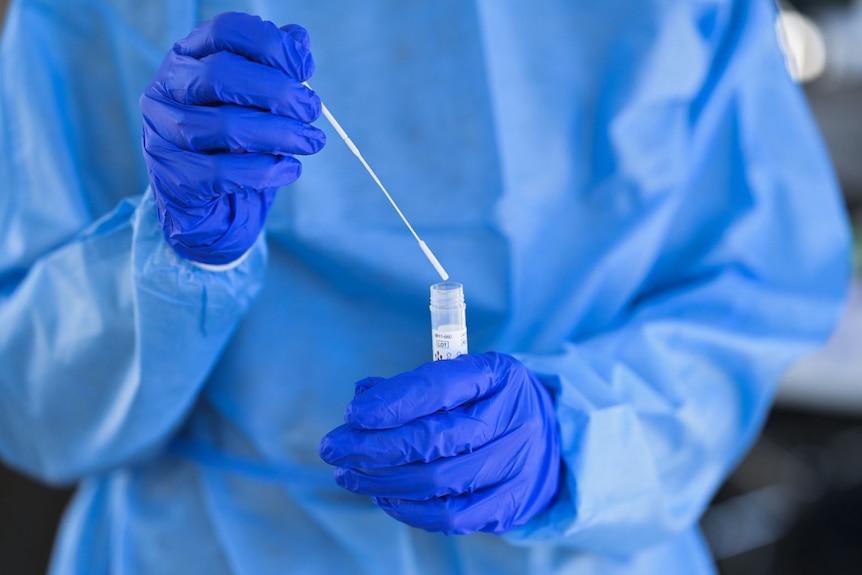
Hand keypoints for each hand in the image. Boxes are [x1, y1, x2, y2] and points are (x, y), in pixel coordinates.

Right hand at [140, 12, 324, 265]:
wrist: (214, 209)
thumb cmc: (239, 147)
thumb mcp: (259, 103)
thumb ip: (276, 69)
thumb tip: (299, 39)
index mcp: (189, 57)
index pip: (226, 32)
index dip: (271, 46)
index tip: (306, 71)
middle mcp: (167, 88)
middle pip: (222, 74)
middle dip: (278, 92)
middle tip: (312, 110)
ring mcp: (163, 132)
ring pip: (224, 125)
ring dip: (279, 134)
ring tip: (312, 142)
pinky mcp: (172, 176)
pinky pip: (222, 171)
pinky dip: (264, 170)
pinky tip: (290, 169)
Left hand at [320, 353, 560, 533]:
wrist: (550, 440)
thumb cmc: (488, 404)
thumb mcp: (462, 380)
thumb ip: (412, 387)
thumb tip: (362, 400)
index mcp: (498, 375)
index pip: (438, 386)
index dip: (390, 402)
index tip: (353, 415)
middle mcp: (514, 418)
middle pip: (433, 438)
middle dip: (372, 446)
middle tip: (334, 448)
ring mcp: (516, 465)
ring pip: (436, 481)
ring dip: (381, 480)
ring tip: (349, 474)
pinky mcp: (511, 504)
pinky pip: (449, 515)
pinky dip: (408, 509)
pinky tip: (383, 496)